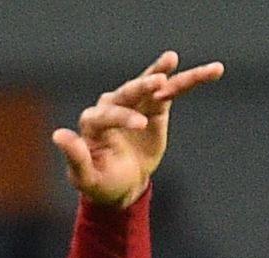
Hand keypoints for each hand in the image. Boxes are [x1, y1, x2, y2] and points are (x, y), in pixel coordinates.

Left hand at [54, 50, 222, 208]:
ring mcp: (135, 104)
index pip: (108, 114)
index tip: (141, 126)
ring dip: (163, 74)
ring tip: (173, 60)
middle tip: (158, 83)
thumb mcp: (86, 177)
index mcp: (93, 122)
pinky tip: (210, 71)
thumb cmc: (101, 184)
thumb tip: (58, 134)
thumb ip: (75, 157)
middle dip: (141, 87)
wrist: (122, 186)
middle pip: (128, 92)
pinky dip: (189, 80)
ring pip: (151, 86)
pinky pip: (173, 91)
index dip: (124, 117)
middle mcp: (112, 106)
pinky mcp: (155, 107)